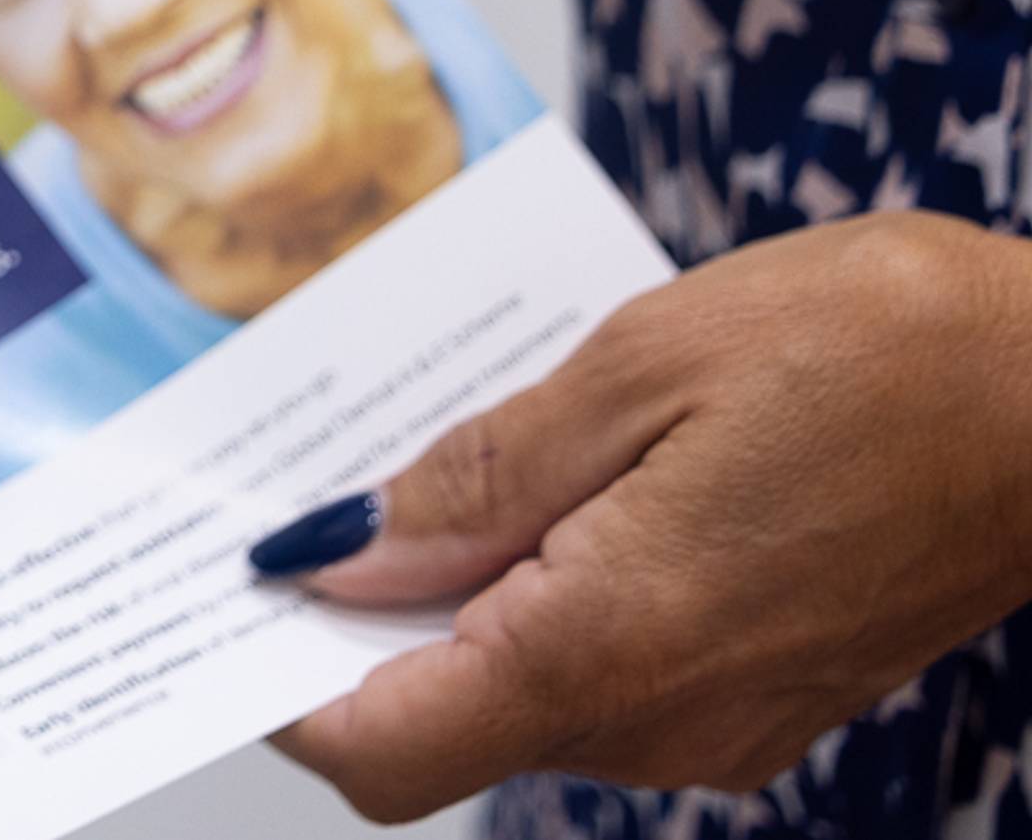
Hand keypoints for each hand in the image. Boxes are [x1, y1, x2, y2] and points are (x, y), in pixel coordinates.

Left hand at [258, 214, 1031, 817]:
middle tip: (289, 504)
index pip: (383, 749)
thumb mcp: (634, 370)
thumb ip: (472, 481)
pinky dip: (532, 598)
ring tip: (412, 467)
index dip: (278, 687)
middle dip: (346, 630)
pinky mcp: (759, 692)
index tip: (221, 595)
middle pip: (437, 726)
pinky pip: (598, 669)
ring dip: (443, 604)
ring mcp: (719, 721)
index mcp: (610, 648)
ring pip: (517, 695)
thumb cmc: (878, 351)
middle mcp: (662, 721)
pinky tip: (528, 489)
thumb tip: (329, 557)